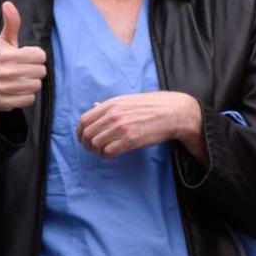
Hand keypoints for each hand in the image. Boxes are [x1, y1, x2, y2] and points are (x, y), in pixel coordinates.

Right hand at [0, 2, 46, 123]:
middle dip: (35, 71)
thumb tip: (8, 4)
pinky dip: (26, 97)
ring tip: (21, 81)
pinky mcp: (6, 102)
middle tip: (24, 71)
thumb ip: (11, 24)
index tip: (27, 58)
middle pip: (41, 72)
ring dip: (31, 84)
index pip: (40, 56)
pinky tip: (17, 92)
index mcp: (8, 55)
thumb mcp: (3, 42)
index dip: (36, 57)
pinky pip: (30, 99)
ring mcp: (5, 88)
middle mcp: (6, 72)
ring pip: (36, 86)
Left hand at [76, 92, 207, 164]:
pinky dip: (108, 156)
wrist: (174, 112)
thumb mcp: (128, 100)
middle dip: (88, 145)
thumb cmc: (153, 106)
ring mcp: (121, 127)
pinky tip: (115, 154)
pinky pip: (109, 152)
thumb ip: (109, 105)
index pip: (84, 120)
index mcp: (111, 104)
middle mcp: (113, 114)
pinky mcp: (130, 140)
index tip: (84, 139)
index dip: (80, 132)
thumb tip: (94, 106)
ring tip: (107, 152)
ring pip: (96, 144)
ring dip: (98, 151)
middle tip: (95, 149)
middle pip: (87, 134)